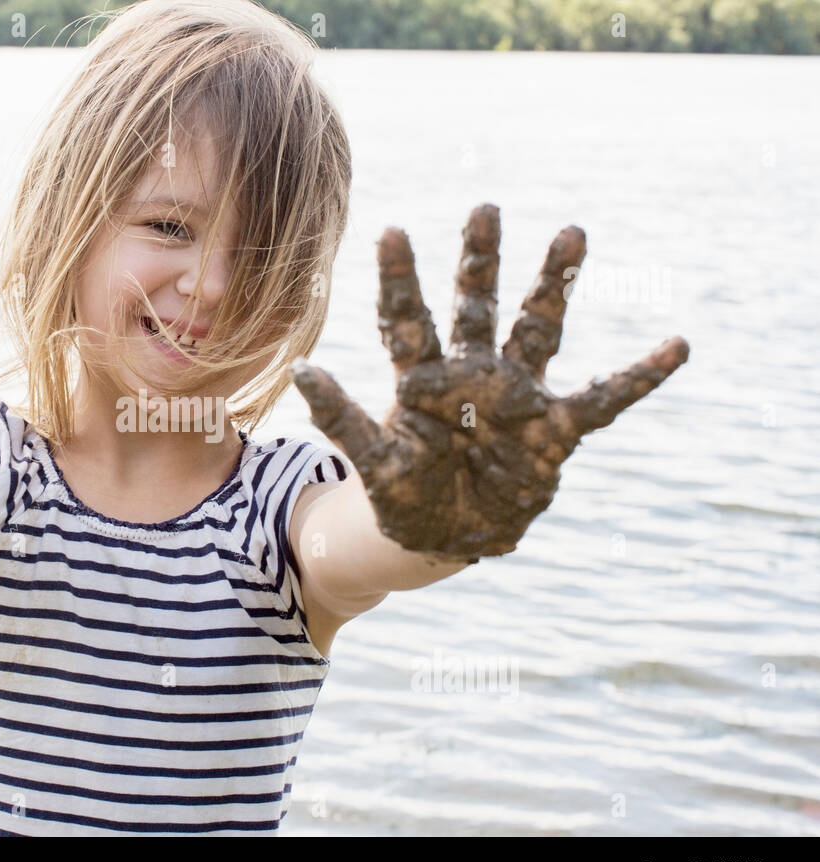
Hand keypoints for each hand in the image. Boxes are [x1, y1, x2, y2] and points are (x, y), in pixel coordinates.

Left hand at [291, 204, 689, 561]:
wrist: (444, 535)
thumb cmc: (405, 492)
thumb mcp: (374, 461)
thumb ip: (344, 418)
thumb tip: (302, 370)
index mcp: (422, 380)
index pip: (407, 320)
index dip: (401, 279)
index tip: (393, 229)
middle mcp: (471, 375)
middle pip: (476, 307)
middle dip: (481, 261)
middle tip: (484, 207)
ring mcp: (516, 398)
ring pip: (537, 331)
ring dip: (554, 286)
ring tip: (570, 233)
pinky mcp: (554, 431)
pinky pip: (603, 401)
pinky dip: (638, 377)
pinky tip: (677, 345)